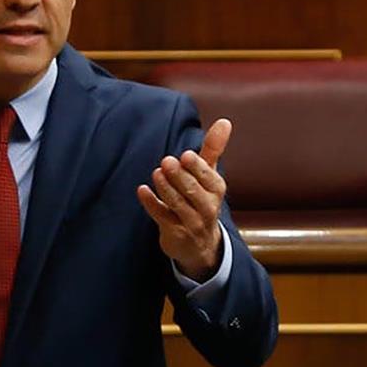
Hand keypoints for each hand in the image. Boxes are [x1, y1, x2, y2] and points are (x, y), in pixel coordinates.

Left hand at [136, 118, 230, 280]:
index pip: (210, 179)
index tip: (187, 155)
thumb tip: (224, 121)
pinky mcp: (175, 233)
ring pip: (178, 206)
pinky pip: (162, 217)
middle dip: (180, 177)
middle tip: (167, 161)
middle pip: (194, 192)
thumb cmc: (202, 200)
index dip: (198, 169)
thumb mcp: (209, 175)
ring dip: (166, 189)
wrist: (200, 244)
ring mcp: (191, 223)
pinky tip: (142, 190)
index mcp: (216, 191)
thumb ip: (213, 149)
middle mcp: (207, 208)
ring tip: (156, 173)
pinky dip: (151, 204)